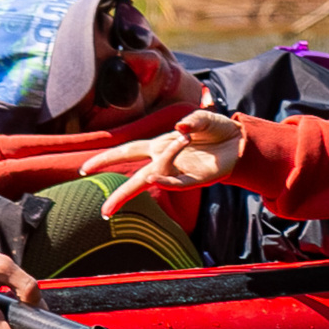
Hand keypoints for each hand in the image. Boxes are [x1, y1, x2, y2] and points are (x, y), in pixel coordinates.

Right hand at [82, 110, 242, 215]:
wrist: (241, 141)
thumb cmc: (216, 129)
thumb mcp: (202, 118)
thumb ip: (191, 121)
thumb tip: (180, 129)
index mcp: (160, 145)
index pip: (128, 151)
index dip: (107, 158)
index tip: (87, 168)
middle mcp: (166, 161)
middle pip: (136, 179)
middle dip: (120, 194)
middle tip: (104, 211)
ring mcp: (180, 172)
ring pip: (156, 180)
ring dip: (151, 174)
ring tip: (157, 164)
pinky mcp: (196, 180)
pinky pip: (177, 183)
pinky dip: (167, 181)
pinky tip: (157, 178)